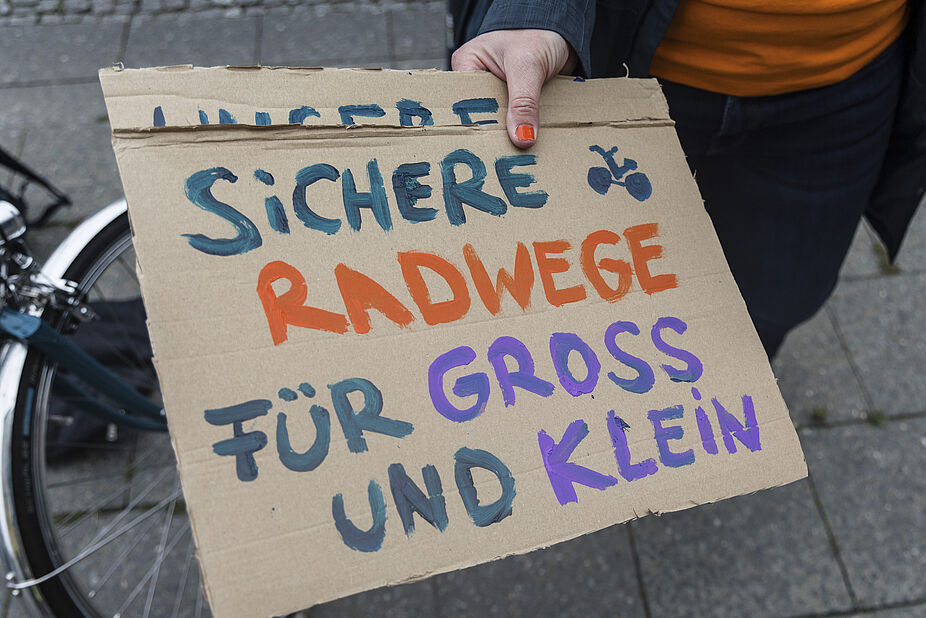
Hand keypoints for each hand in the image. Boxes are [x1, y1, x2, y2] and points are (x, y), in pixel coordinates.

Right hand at [451, 29, 575, 148]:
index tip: (488, 143)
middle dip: (496, 131)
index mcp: (468, 64)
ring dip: (512, 132)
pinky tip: (528, 140)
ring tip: (518, 150)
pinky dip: (524, 129)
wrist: (563, 34)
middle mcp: (479, 80)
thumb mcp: (528, 66)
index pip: (464, 100)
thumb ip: (524, 102)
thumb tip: (522, 137)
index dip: (476, 121)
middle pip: (482, 114)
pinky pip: (516, 121)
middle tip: (504, 153)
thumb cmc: (539, 35)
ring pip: (501, 121)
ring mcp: (497, 92)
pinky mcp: (514, 101)